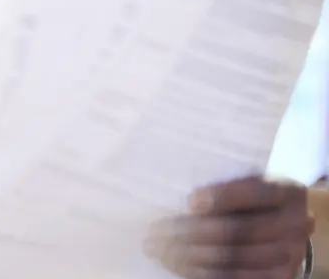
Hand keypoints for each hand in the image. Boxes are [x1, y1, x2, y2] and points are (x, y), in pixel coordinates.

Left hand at [147, 175, 313, 278]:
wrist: (286, 224)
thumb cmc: (252, 198)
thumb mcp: (246, 181)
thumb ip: (223, 185)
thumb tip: (178, 198)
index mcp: (287, 191)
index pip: (254, 192)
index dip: (222, 197)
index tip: (190, 201)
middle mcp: (295, 224)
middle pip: (238, 230)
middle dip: (191, 232)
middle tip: (155, 232)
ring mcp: (290, 255)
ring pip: (233, 258)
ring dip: (190, 256)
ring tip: (158, 250)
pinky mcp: (279, 277)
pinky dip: (203, 273)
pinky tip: (178, 266)